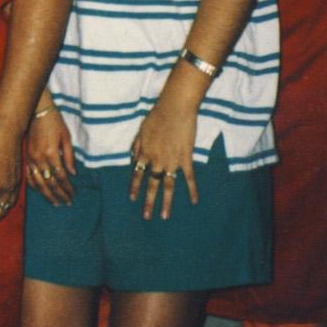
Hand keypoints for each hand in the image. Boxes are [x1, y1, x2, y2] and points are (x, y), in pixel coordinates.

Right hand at [24, 111, 75, 205]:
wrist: (36, 111)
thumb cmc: (54, 122)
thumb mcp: (66, 137)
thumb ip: (69, 156)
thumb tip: (73, 174)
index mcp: (51, 153)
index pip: (61, 177)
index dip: (67, 188)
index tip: (73, 195)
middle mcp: (39, 159)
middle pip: (50, 183)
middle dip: (59, 194)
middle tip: (67, 203)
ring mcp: (31, 159)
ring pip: (39, 182)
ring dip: (47, 194)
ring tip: (55, 202)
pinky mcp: (26, 157)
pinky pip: (29, 176)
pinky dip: (35, 186)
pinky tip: (41, 191)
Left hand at [127, 103, 198, 219]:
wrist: (175, 109)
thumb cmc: (156, 116)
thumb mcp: (141, 130)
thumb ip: (137, 145)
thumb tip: (133, 158)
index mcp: (144, 153)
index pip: (137, 174)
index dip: (134, 187)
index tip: (132, 199)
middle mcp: (157, 161)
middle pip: (152, 185)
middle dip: (148, 202)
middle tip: (146, 216)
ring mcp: (172, 162)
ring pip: (168, 186)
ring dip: (166, 202)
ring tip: (165, 216)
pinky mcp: (186, 159)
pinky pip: (189, 178)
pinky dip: (192, 190)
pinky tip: (194, 201)